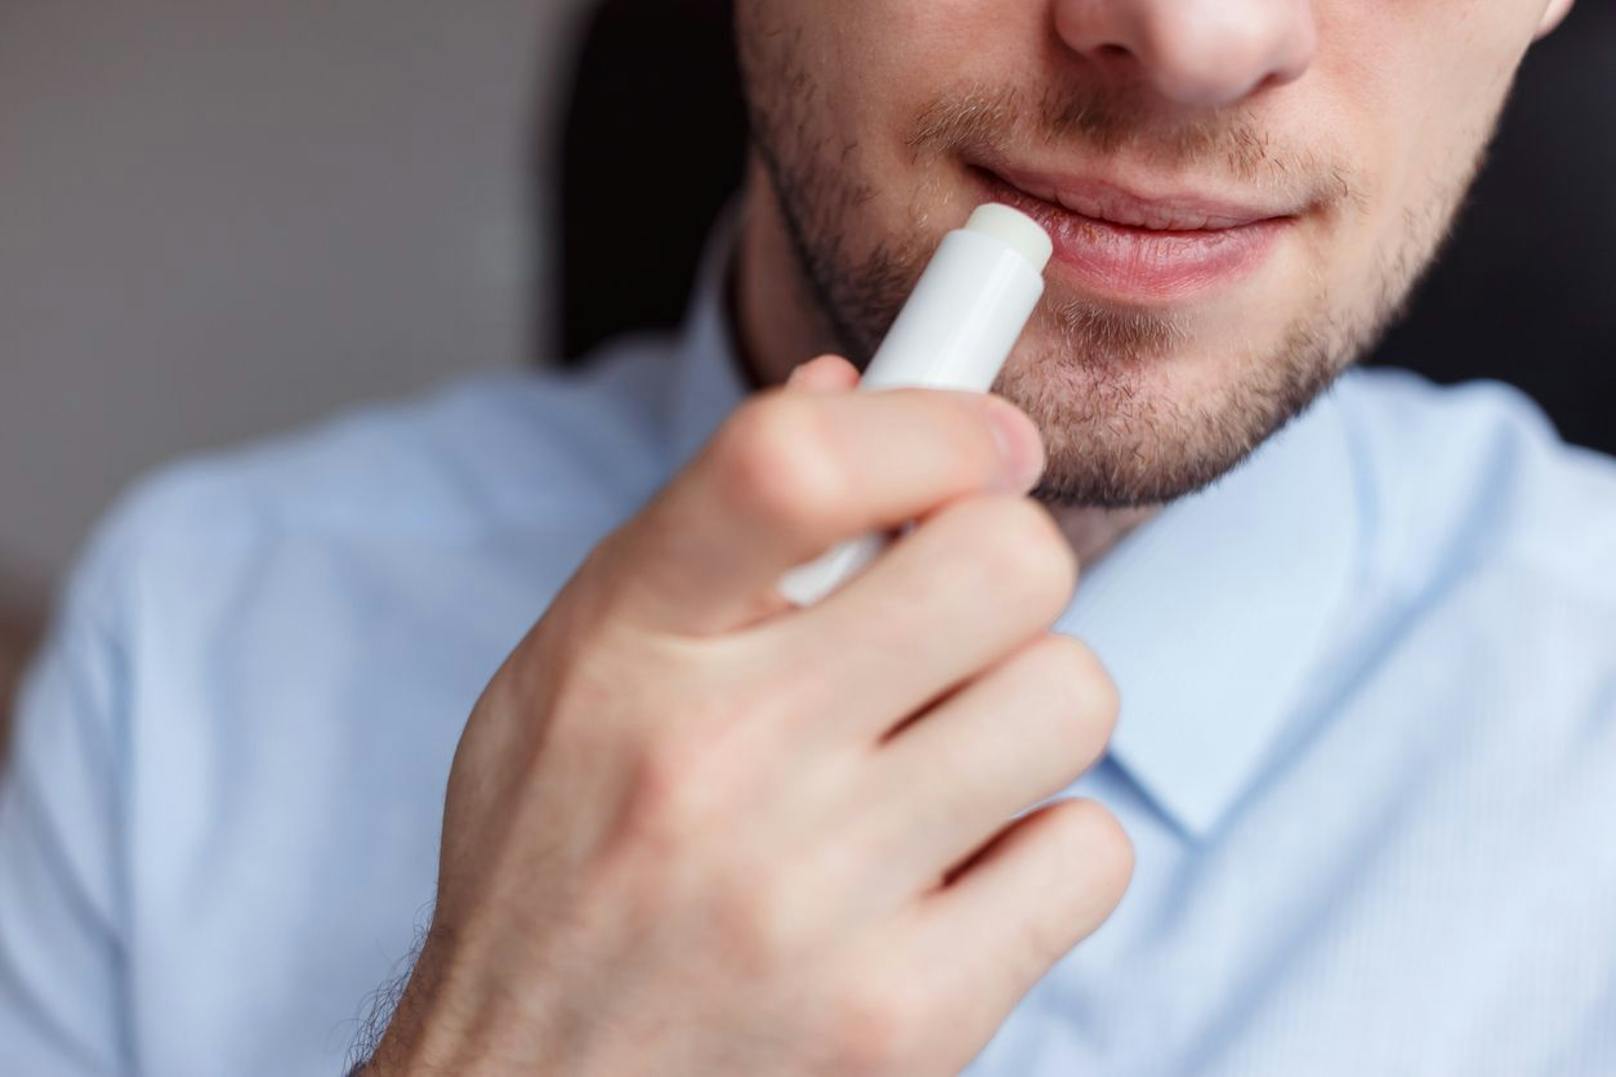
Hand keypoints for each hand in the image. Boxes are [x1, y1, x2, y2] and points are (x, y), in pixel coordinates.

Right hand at [364, 355, 1131, 1075]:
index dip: (936, 417)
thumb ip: (709, 531)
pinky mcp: (907, 1017)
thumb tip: (856, 393)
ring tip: (939, 756)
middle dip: (1005, 564)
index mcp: (626, 647)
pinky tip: (952, 874)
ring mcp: (818, 898)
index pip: (799, 461)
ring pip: (1071, 695)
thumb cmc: (557, 868)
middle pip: (1001, 562)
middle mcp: (719, 763)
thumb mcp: (574, 671)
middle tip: (961, 613)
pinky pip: (1088, 852)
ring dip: (1028, 710)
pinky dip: (1042, 851)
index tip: (986, 440)